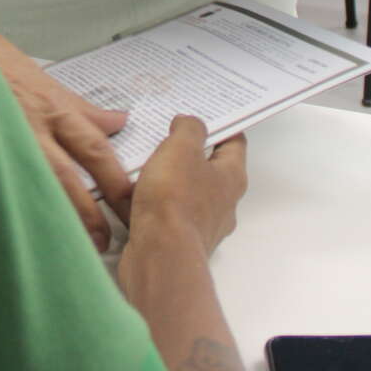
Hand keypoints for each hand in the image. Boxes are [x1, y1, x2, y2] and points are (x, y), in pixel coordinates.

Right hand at [0, 20, 133, 249]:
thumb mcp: (42, 77)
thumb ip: (80, 106)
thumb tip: (117, 120)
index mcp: (53, 107)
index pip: (96, 150)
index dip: (118, 181)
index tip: (134, 206)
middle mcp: (32, 127)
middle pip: (69, 177)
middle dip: (92, 212)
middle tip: (108, 240)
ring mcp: (2, 142)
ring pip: (37, 187)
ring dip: (57, 218)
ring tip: (72, 245)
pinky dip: (13, 208)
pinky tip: (21, 230)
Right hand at [123, 116, 247, 262]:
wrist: (160, 255)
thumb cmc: (175, 199)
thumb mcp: (181, 149)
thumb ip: (189, 129)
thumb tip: (190, 126)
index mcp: (232, 177)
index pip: (235, 143)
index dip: (222, 126)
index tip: (204, 114)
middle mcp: (224, 203)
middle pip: (211, 169)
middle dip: (192, 153)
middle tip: (168, 137)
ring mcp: (204, 226)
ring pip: (188, 193)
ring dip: (171, 179)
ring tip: (145, 164)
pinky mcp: (181, 242)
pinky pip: (169, 215)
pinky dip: (157, 203)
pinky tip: (135, 195)